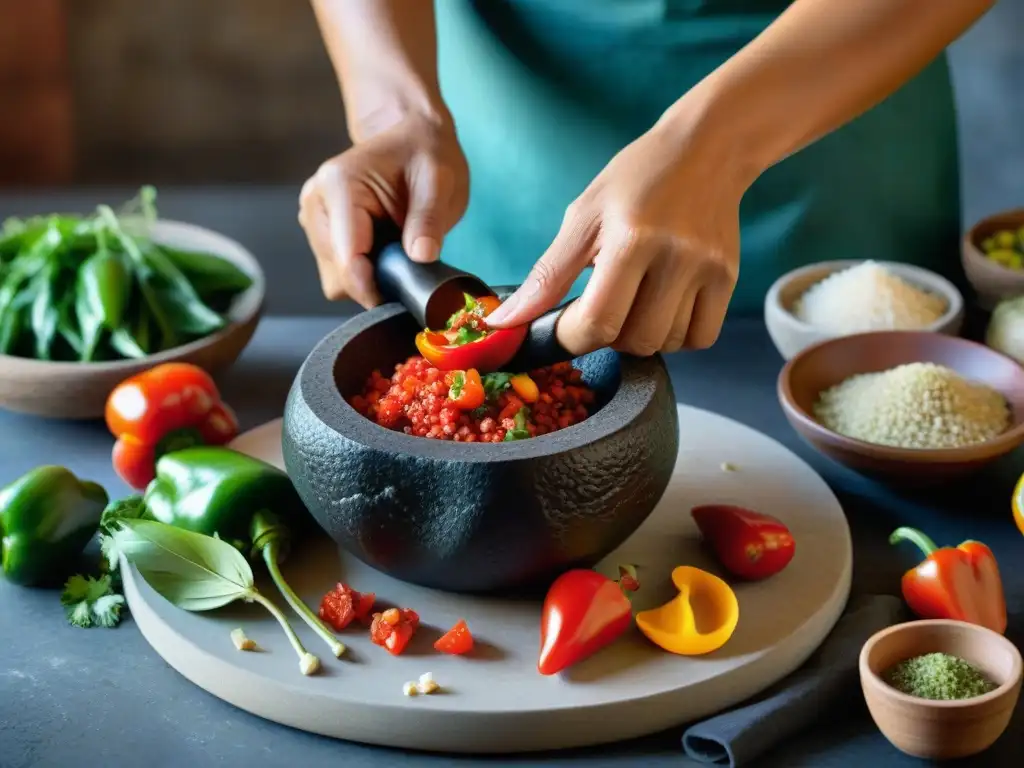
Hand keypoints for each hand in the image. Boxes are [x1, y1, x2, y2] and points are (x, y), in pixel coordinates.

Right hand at [298, 114, 468, 307]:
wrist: (411, 138)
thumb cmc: (425, 153)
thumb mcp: (440, 179)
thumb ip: (428, 218)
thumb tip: (421, 257)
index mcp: (339, 184)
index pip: (346, 256)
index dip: (373, 286)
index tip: (403, 296)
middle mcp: (317, 203)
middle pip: (337, 274)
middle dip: (374, 281)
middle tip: (410, 266)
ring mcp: (315, 220)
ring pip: (337, 279)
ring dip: (371, 277)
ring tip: (399, 251)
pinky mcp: (322, 234)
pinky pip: (341, 272)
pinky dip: (367, 272)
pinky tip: (387, 250)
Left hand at [486, 123, 748, 355]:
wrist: (706, 149)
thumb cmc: (636, 179)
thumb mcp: (582, 217)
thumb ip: (546, 276)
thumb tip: (502, 322)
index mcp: (631, 239)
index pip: (599, 321)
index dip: (573, 335)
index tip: (566, 323)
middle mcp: (676, 257)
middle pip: (635, 340)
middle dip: (609, 335)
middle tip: (603, 304)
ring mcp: (707, 270)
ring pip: (667, 343)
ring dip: (642, 334)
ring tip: (636, 298)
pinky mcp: (729, 278)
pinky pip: (700, 337)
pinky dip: (676, 334)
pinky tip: (664, 305)